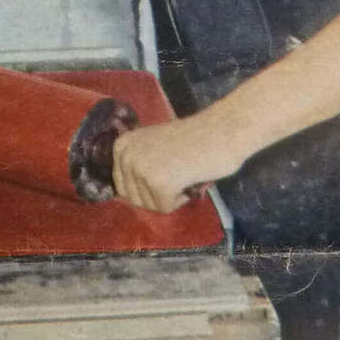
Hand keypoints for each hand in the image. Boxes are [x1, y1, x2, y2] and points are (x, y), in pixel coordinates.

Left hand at [111, 115, 239, 212]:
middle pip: (135, 200)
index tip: (165, 166)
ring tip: (183, 171)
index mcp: (121, 146)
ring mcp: (141, 169)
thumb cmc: (190, 140)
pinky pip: (165, 208)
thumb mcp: (151, 146)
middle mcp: (126, 156)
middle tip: (176, 171)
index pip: (123, 187)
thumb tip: (125, 195)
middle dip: (157, 194)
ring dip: (170, 196)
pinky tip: (188, 177)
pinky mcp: (159, 184)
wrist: (218, 131)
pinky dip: (180, 199)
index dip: (147, 186)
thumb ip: (136, 165)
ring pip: (150, 206)